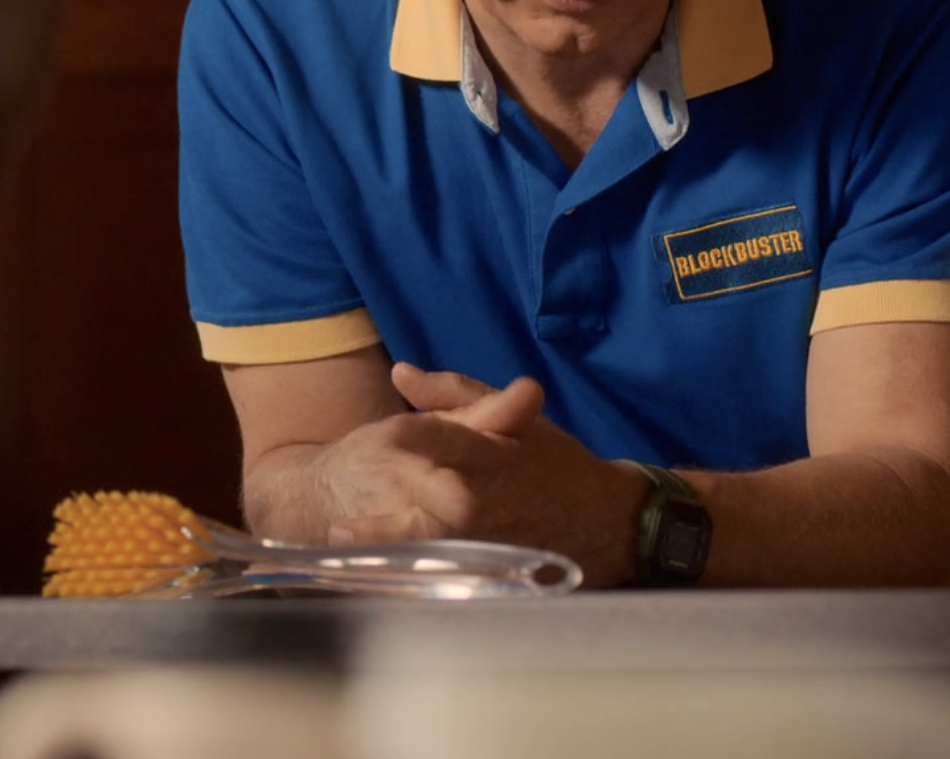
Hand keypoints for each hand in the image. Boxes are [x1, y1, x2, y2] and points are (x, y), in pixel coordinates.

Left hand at [316, 362, 643, 585]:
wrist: (610, 522)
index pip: (441, 439)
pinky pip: (447, 576)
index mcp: (492, 454)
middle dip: (387, 516)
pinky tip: (379, 578)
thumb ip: (453, 394)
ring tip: (346, 547)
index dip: (405, 440)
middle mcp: (491, 499)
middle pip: (434, 507)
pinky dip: (413, 575)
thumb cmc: (556, 464)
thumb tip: (399, 372)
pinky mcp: (498, 571)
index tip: (375, 441)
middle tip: (339, 526)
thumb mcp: (516, 418)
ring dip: (390, 552)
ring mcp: (494, 541)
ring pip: (436, 548)